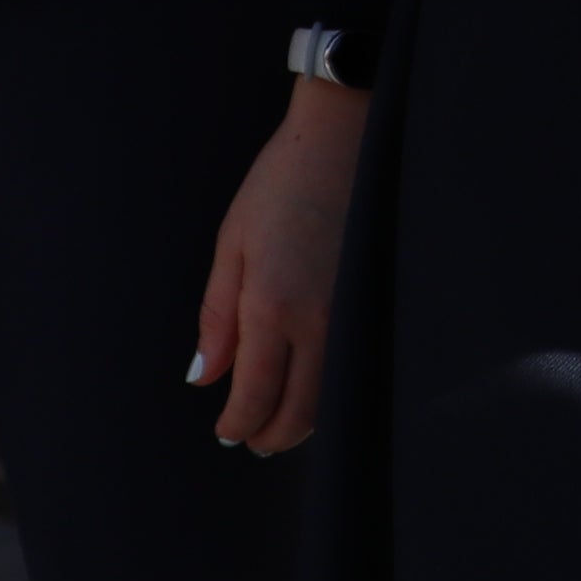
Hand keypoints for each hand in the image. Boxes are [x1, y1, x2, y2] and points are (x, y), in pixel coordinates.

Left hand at [192, 75, 367, 455]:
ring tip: (279, 420)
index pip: (255, 395)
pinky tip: (315, 386)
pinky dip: (332, 392)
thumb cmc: (280, 184)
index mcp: (271, 305)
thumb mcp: (231, 244)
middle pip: (299, 412)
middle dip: (271, 435)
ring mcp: (354, 316)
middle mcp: (318, 321)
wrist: (345, 139)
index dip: (239, 424)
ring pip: (332, 398)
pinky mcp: (377, 305)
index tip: (227, 431)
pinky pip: (354, 369)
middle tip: (251, 440)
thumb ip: (218, 318)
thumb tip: (203, 379)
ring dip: (303, 419)